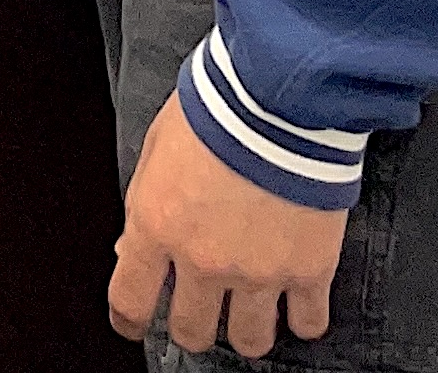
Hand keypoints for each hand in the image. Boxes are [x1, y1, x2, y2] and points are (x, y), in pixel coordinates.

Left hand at [110, 88, 348, 356]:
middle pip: (192, 332)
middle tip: (200, 311)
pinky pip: (307, 324)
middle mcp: (204, 259)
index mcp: (158, 226)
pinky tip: (295, 303)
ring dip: (245, 330)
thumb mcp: (156, 148)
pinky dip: (301, 319)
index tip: (133, 322)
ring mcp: (257, 272)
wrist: (276, 96)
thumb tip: (132, 245)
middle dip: (192, 326)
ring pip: (249, 341)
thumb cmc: (214, 107)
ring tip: (249, 309)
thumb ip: (146, 203)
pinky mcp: (308, 271)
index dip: (129, 319)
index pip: (130, 298)